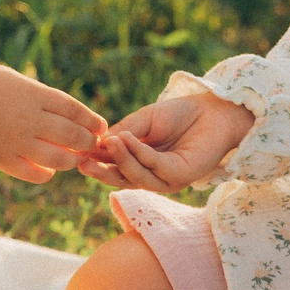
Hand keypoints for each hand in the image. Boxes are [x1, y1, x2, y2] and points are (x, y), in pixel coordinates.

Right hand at [0, 65, 107, 183]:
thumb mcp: (10, 78)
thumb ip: (37, 93)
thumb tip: (65, 109)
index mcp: (32, 95)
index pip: (74, 110)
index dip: (92, 120)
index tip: (100, 126)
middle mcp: (28, 120)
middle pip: (73, 136)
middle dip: (89, 142)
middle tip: (93, 144)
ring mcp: (15, 142)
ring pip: (59, 160)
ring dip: (72, 161)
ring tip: (74, 159)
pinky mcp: (2, 160)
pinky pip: (35, 174)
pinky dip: (47, 174)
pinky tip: (48, 169)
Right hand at [78, 93, 255, 192]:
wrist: (214, 110)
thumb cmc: (180, 114)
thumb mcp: (145, 120)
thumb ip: (125, 131)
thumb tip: (99, 142)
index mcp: (141, 163)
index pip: (114, 168)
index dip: (96, 161)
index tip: (76, 153)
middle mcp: (152, 175)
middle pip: (122, 179)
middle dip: (101, 171)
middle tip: (82, 161)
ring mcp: (167, 179)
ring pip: (136, 177)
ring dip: (120, 160)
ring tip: (108, 142)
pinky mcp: (181, 176)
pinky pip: (154, 167)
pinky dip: (138, 153)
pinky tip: (126, 139)